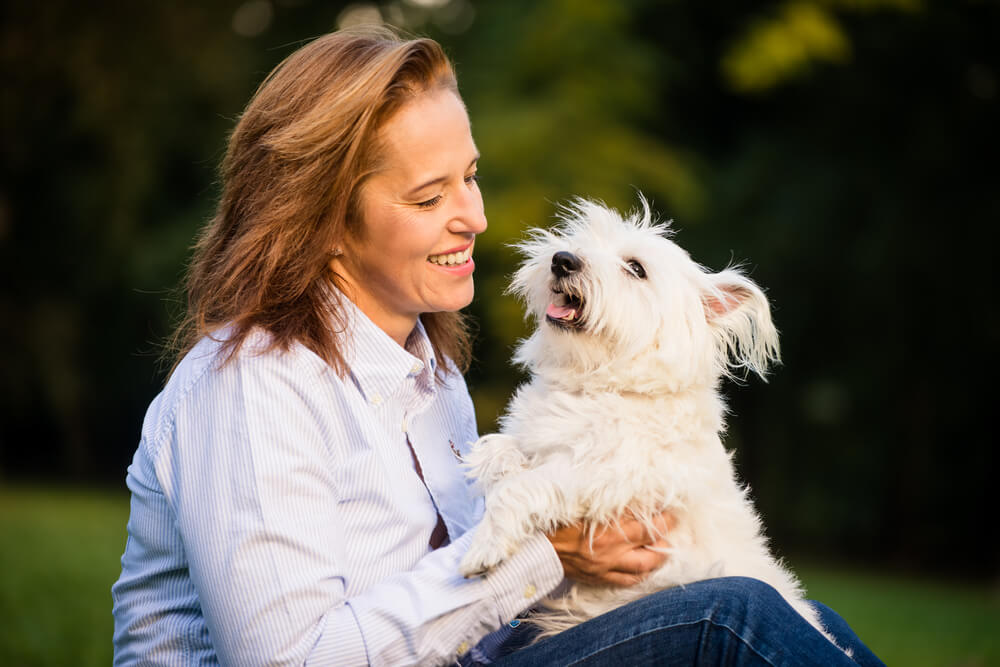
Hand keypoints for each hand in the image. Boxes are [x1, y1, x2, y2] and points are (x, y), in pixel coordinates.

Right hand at [546, 510, 674, 586]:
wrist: (535, 545)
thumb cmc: (558, 519)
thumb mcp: (585, 504)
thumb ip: (611, 503)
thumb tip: (634, 497)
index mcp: (610, 532)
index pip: (650, 527)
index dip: (665, 519)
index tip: (671, 512)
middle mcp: (612, 553)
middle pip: (652, 552)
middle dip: (664, 541)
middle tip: (668, 529)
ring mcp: (606, 569)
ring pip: (642, 570)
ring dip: (655, 560)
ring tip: (661, 550)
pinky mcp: (598, 578)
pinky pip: (625, 581)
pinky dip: (638, 575)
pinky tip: (643, 568)